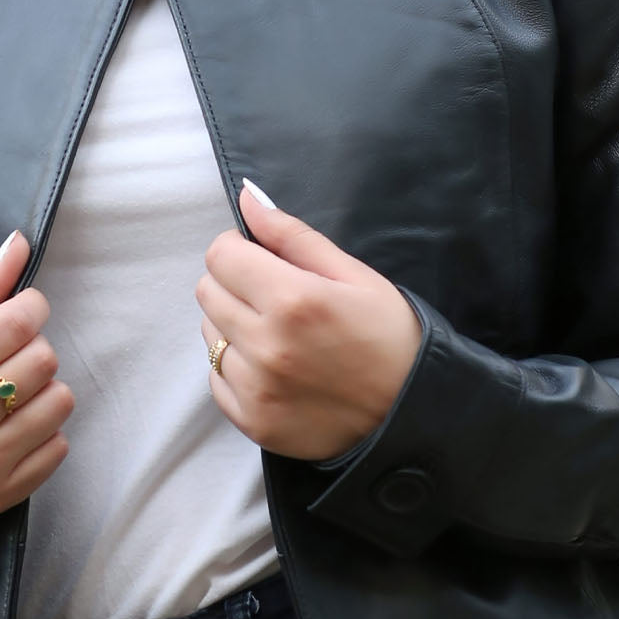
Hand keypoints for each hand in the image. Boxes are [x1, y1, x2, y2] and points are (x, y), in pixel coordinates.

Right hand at [0, 231, 74, 521]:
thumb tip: (18, 246)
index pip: (16, 325)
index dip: (31, 308)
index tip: (23, 310)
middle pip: (42, 360)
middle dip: (31, 347)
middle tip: (5, 356)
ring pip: (59, 402)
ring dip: (42, 389)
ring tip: (10, 393)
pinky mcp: (0, 495)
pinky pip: (57, 448)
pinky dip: (43, 432)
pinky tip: (11, 428)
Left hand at [196, 179, 423, 461]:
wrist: (410, 413)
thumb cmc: (389, 338)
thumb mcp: (354, 276)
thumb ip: (292, 236)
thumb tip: (247, 198)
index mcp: (292, 299)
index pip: (220, 256)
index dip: (239, 250)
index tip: (261, 259)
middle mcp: (266, 345)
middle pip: (207, 292)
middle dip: (234, 284)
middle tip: (273, 297)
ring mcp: (256, 388)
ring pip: (209, 335)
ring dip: (234, 327)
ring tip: (278, 336)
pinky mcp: (252, 420)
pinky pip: (216, 379)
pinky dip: (237, 369)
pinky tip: (275, 370)